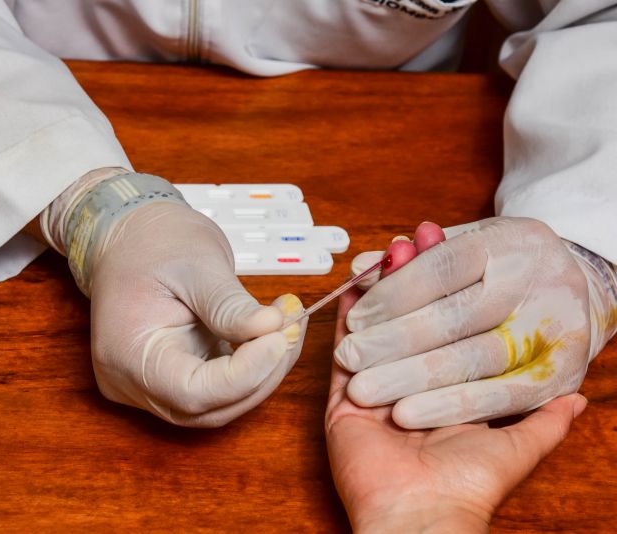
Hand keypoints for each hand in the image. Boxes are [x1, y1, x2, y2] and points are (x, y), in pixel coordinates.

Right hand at [87, 201, 306, 426]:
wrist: (127, 236)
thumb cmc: (150, 242)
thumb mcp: (196, 263)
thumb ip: (231, 304)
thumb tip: (273, 329)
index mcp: (126, 354)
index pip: (192, 391)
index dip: (244, 373)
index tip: (279, 337)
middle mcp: (131, 382)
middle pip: (209, 405)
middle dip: (260, 373)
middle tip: (292, 328)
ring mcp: (150, 385)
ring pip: (218, 403)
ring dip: (261, 372)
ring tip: (286, 327)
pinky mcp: (171, 379)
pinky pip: (216, 389)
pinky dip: (249, 368)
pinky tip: (270, 337)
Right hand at [326, 225, 587, 531]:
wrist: (421, 516)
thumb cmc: (468, 484)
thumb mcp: (519, 447)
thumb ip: (544, 420)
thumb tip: (581, 400)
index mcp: (441, 393)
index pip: (445, 330)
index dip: (450, 291)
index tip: (458, 252)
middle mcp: (405, 386)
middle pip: (408, 319)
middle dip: (414, 276)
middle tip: (421, 236)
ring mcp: (372, 388)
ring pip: (376, 326)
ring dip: (384, 286)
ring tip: (395, 247)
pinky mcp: (340, 397)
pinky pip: (342, 348)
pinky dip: (349, 313)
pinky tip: (358, 279)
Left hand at [334, 216, 613, 427]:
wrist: (572, 291)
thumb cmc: (500, 268)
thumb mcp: (464, 247)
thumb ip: (414, 260)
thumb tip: (358, 270)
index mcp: (510, 241)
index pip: (442, 267)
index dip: (393, 294)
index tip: (356, 319)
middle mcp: (537, 279)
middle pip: (454, 315)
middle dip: (394, 340)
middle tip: (350, 357)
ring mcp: (552, 327)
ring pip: (473, 358)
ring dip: (412, 377)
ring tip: (365, 389)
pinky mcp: (560, 372)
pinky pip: (499, 396)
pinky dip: (449, 406)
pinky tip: (406, 412)